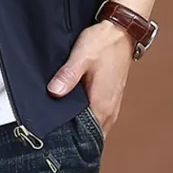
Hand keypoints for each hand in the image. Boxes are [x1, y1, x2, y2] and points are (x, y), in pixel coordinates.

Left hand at [46, 20, 134, 137]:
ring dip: (81, 127)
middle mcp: (110, 110)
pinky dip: (86, 118)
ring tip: (60, 125)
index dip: (71, 140)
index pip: (87, 136)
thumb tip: (54, 93)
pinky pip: (98, 116)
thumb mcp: (81, 56)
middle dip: (75, 137)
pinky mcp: (110, 98)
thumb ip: (68, 75)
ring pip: (95, 126)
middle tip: (52, 135)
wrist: (121, 31)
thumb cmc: (103, 43)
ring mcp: (112, 105)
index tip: (54, 140)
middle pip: (91, 135)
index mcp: (102, 104)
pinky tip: (72, 111)